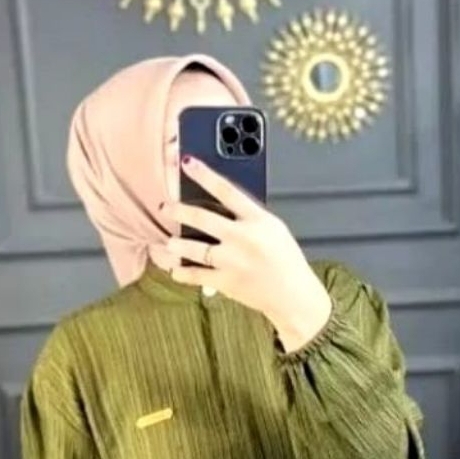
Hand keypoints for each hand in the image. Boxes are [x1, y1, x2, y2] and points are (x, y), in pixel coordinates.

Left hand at [160, 156, 333, 351]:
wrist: (293, 295)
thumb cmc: (286, 260)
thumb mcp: (274, 228)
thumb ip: (249, 216)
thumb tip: (221, 204)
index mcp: (257, 220)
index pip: (226, 190)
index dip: (204, 174)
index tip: (188, 163)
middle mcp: (242, 237)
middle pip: (203, 218)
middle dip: (180, 211)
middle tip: (166, 207)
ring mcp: (232, 261)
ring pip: (195, 249)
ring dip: (177, 245)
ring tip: (168, 243)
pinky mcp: (226, 281)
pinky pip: (197, 275)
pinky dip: (183, 273)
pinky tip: (175, 270)